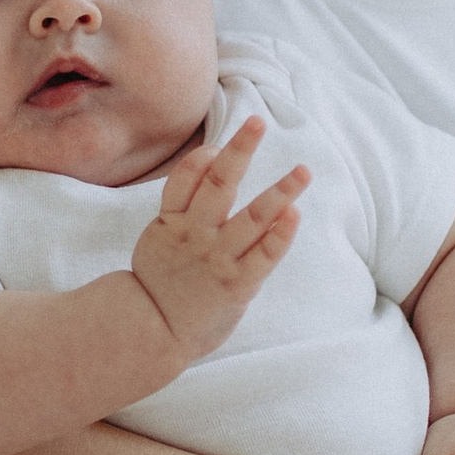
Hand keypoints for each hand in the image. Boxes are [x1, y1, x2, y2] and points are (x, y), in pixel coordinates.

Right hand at [132, 117, 309, 366]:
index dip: (204, 158)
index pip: (186, 178)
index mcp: (171, 222)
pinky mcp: (237, 285)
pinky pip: (264, 256)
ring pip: (252, 217)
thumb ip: (179, 205)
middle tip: (258, 123)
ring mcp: (217, 259)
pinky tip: (293, 216)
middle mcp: (196, 235)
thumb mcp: (156, 237)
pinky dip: (280, 235)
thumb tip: (206, 163)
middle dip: (240, 150)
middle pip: (220, 183)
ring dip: (280, 192)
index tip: (220, 146)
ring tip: (303, 171)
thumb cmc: (158, 282)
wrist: (150, 331)